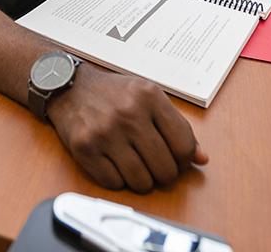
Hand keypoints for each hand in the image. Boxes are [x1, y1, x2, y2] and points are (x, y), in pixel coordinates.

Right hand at [46, 64, 206, 192]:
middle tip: (155, 165)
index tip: (176, 158)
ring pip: (141, 181)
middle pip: (164, 168)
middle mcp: (128, 114)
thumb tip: (201, 158)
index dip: (184, 159)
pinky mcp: (85, 148)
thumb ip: (177, 126)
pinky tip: (115, 163)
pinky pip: (114, 183)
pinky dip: (118, 179)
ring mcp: (105, 133)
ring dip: (142, 180)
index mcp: (149, 97)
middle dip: (164, 174)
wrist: (69, 86)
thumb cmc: (113, 93)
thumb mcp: (149, 97)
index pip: (183, 145)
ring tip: (135, 165)